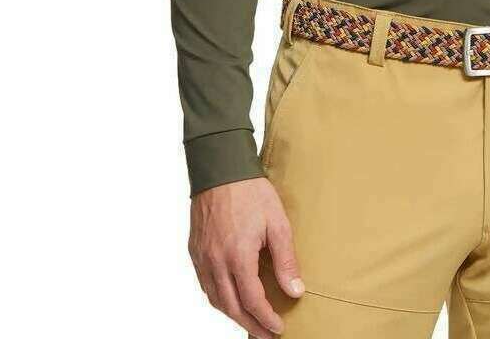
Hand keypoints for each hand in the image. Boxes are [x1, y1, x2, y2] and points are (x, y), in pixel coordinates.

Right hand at [188, 177, 304, 336]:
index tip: (278, 328)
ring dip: (233, 315)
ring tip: (250, 321)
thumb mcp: (278, 223)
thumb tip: (295, 291)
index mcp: (238, 256)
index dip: (266, 319)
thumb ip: (285, 260)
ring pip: (215, 299)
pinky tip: (229, 298)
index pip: (252, 301)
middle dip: (250, 325)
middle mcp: (216, 262)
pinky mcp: (195, 251)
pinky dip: (218, 298)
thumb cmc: (250, 191)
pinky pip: (205, 285)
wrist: (220, 168)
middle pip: (232, 307)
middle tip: (265, 334)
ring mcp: (202, 257)